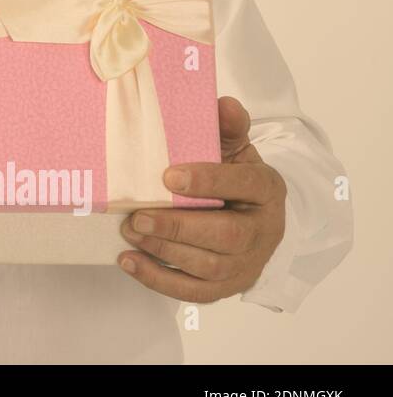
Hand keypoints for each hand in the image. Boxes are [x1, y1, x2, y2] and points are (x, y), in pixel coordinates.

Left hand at [117, 96, 286, 301]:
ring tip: (130, 232)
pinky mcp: (228, 287)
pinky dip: (159, 280)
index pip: (246, 185)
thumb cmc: (233, 177)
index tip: (168, 176)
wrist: (251, 216)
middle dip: (178, 227)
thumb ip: (227, 127)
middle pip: (227, 236)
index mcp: (266, 189)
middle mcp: (264, 230)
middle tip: (137, 216)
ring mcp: (248, 263)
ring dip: (164, 252)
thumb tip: (223, 104)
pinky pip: (195, 292)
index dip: (209, 181)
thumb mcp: (234, 148)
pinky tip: (129, 260)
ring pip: (210, 267)